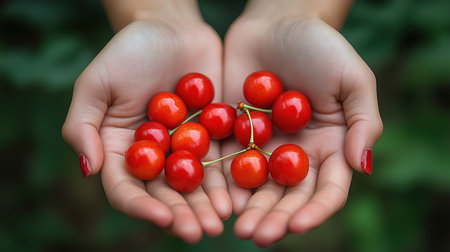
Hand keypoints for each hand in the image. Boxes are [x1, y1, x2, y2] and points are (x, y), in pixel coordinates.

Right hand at [62, 19, 230, 242]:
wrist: (171, 27)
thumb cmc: (129, 50)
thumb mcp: (96, 82)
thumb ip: (83, 126)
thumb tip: (89, 169)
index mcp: (121, 149)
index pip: (126, 188)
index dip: (142, 207)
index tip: (163, 218)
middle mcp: (152, 155)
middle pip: (164, 194)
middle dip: (181, 215)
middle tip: (200, 232)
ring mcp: (183, 148)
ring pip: (193, 185)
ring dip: (206, 207)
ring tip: (220, 223)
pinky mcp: (211, 136)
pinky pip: (219, 163)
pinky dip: (227, 182)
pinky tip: (237, 198)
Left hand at [222, 13, 382, 245]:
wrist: (277, 22)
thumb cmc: (320, 46)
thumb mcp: (353, 78)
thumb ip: (363, 122)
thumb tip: (361, 166)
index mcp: (328, 147)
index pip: (326, 189)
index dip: (314, 210)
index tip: (298, 224)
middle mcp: (295, 154)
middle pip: (287, 195)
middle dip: (274, 217)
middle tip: (256, 235)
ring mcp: (263, 146)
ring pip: (255, 187)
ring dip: (246, 208)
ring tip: (234, 227)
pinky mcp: (234, 133)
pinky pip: (226, 162)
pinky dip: (221, 182)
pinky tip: (213, 198)